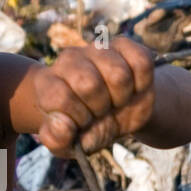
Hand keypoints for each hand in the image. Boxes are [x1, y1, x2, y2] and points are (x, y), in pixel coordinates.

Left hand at [33, 37, 155, 155]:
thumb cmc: (84, 129)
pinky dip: (142, 83)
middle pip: (89, 84)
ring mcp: (97, 49)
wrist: (111, 116)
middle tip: (100, 113)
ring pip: (118, 74)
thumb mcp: (66, 144)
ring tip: (115, 102)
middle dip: (100, 108)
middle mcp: (69, 59)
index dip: (77, 117)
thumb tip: (64, 124)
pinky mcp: (124, 46)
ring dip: (122, 97)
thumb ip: (57, 139)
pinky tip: (131, 89)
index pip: (59, 97)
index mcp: (48, 83)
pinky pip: (141, 62)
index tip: (82, 123)